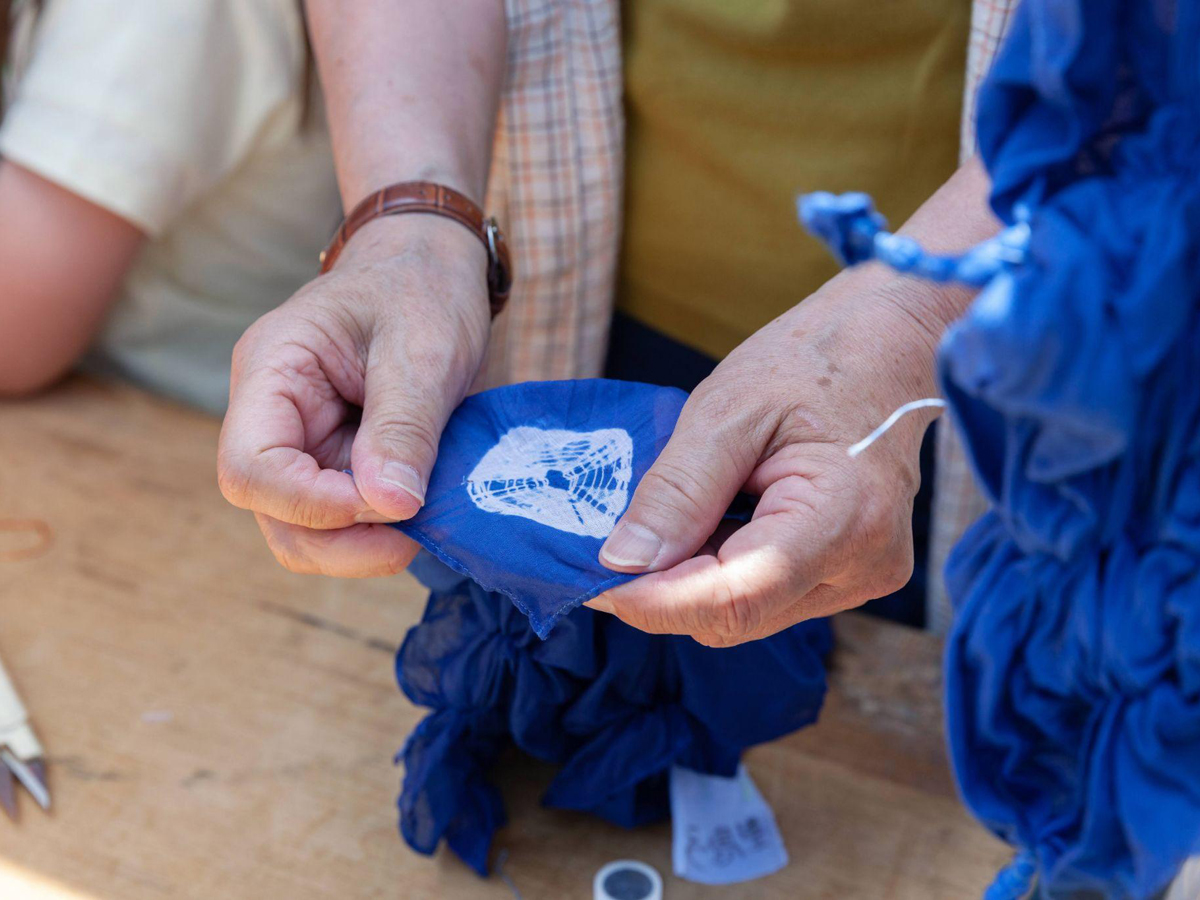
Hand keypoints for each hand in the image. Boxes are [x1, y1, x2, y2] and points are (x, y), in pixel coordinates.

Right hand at [217, 215, 489, 576]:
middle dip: (342, 541)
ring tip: (426, 520)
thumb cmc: (422, 287)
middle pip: (274, 514)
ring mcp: (302, 443)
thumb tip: (390, 504)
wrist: (431, 265)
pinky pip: (343, 518)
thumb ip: (403, 425)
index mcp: (271, 372)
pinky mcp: (336, 461)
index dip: (312, 504)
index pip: (250, 467)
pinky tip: (424, 509)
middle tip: (417, 528)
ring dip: (363, 544)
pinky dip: (381, 529)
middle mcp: (272, 416)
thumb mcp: (423, 348)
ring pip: (305, 530)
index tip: (389, 501)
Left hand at [589, 272, 946, 644]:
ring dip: (694, 580)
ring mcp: (864, 576)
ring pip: (747, 614)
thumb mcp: (726, 410)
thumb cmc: (813, 360)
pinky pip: (768, 595)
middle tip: (614, 540)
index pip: (734, 599)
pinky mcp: (853, 575)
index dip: (654, 602)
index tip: (591, 581)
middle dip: (666, 590)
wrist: (887, 346)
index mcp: (844, 517)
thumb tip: (621, 563)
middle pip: (736, 617)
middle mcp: (865, 566)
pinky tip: (716, 520)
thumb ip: (676, 490)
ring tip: (679, 512)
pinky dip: (724, 569)